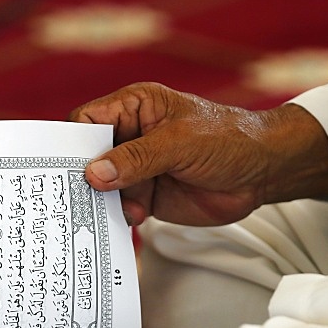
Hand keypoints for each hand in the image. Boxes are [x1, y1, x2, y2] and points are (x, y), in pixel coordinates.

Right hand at [69, 82, 327, 226]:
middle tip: (80, 198)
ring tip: (130, 209)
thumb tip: (93, 174)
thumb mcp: (180, 144)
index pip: (87, 120)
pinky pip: (122, 206)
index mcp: (134, 107)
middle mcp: (131, 136)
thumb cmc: (228, 140)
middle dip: (86, 178)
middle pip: (89, 157)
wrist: (264, 172)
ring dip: (110, 201)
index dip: (72, 142)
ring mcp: (138, 168)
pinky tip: (133, 220)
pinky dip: (122, 216)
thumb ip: (136, 159)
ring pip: (104, 187)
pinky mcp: (148, 194)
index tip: (64, 168)